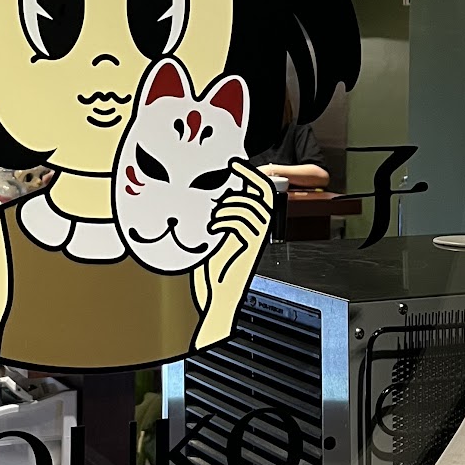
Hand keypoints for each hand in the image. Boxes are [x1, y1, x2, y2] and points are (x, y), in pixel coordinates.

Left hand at [193, 160, 274, 348]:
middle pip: (265, 197)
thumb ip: (212, 221)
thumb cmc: (211, 274)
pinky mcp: (247, 252)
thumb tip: (198, 201)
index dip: (252, 176)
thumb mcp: (211, 239)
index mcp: (248, 228)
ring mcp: (252, 242)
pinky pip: (244, 225)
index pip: (259, 195)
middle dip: (251, 179)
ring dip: (232, 205)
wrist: (215, 301)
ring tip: (214, 216)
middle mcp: (255, 233)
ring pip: (254, 209)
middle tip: (234, 167)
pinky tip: (213, 228)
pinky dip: (226, 220)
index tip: (237, 163)